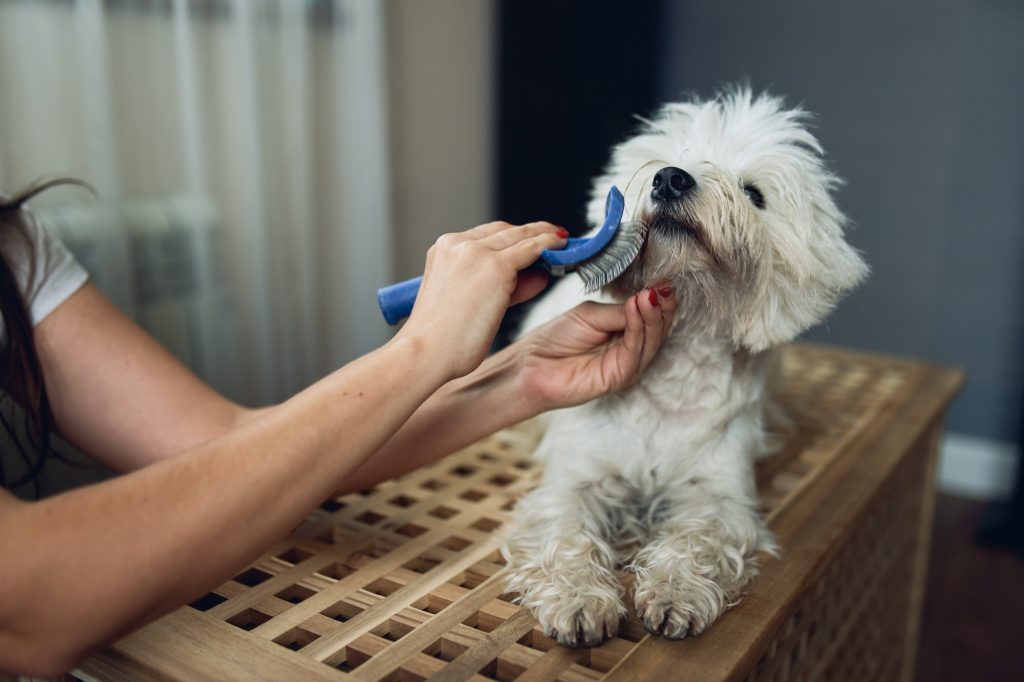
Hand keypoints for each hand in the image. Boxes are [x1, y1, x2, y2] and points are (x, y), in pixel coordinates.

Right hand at [398, 220, 567, 380]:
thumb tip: (536, 275)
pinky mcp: (496, 267)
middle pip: (504, 231)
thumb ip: (501, 285)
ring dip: (544, 236)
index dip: (512, 239)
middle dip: (530, 234)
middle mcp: (457, 244)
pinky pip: (531, 248)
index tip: (529, 243)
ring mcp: (476, 253)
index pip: (486, 236)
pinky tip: (561, 245)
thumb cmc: (440, 339)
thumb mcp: (465, 301)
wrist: (426, 353)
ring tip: (562, 241)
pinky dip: (549, 244)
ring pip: (519, 236)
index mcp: (443, 250)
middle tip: (552, 238)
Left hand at [515, 287, 676, 410]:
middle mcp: (630, 349)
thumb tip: (646, 298)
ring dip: (651, 315)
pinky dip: (637, 328)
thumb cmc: (556, 338)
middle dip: (662, 306)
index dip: (659, 297)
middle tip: (661, 286)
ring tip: (648, 295)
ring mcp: (626, 364)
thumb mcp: (591, 314)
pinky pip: (634, 351)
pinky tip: (634, 308)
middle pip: (658, 328)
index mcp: (625, 332)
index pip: (652, 315)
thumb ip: (619, 310)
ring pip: (651, 340)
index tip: (663, 279)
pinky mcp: (619, 377)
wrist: (531, 364)